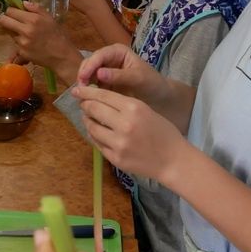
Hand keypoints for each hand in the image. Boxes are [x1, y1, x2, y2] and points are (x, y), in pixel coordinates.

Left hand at [0, 2, 80, 81]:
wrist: (62, 56)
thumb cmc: (58, 36)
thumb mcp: (50, 18)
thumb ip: (36, 8)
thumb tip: (23, 3)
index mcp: (33, 19)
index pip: (11, 11)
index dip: (11, 11)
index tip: (14, 12)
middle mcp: (25, 30)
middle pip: (4, 21)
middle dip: (6, 20)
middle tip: (12, 21)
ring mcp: (22, 42)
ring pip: (9, 33)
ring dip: (14, 32)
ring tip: (26, 34)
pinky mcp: (21, 53)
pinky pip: (15, 45)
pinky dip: (20, 43)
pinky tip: (30, 44)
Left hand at [73, 84, 194, 181]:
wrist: (173, 160)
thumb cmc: (163, 132)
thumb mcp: (146, 110)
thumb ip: (124, 104)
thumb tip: (99, 98)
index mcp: (134, 108)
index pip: (103, 96)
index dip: (87, 92)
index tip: (77, 90)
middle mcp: (124, 124)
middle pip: (94, 110)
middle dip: (85, 105)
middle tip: (81, 103)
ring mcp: (118, 143)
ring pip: (92, 128)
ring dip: (87, 121)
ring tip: (88, 117)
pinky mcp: (115, 158)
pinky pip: (97, 143)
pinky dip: (94, 136)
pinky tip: (96, 132)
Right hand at [75, 44, 166, 101]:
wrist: (160, 97)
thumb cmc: (152, 83)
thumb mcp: (138, 78)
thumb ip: (119, 76)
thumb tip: (99, 73)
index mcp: (118, 52)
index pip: (99, 56)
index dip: (89, 66)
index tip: (83, 79)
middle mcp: (109, 59)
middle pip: (90, 64)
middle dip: (83, 75)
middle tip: (80, 90)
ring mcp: (105, 72)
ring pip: (88, 75)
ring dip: (84, 85)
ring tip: (82, 97)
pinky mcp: (104, 85)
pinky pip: (92, 86)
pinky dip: (88, 92)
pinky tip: (87, 101)